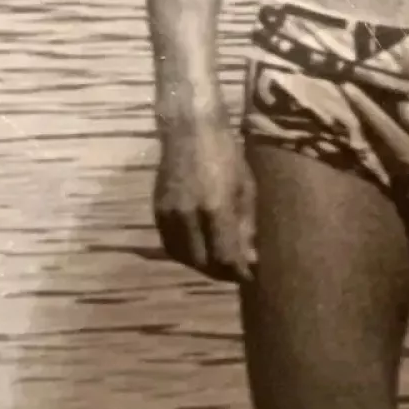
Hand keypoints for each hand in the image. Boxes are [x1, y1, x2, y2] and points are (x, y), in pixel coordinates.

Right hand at [154, 121, 257, 283]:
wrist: (190, 131)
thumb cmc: (227, 155)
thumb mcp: (246, 189)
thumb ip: (246, 226)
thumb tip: (251, 258)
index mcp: (215, 209)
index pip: (226, 256)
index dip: (238, 272)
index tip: (250, 277)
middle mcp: (188, 216)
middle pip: (202, 262)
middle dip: (221, 272)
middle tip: (236, 272)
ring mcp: (168, 214)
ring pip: (183, 257)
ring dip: (202, 265)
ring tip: (219, 265)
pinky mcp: (157, 211)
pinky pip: (170, 244)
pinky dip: (186, 253)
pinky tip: (200, 250)